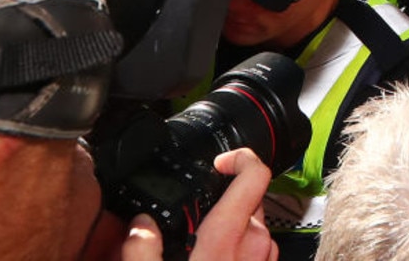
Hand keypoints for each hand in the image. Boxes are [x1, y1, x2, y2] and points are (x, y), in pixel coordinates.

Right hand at [120, 149, 275, 260]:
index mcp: (226, 239)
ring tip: (203, 242)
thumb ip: (142, 250)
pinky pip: (259, 245)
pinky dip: (240, 244)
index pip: (254, 175)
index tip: (219, 163)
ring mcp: (267, 258)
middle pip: (250, 197)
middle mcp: (256, 244)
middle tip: (197, 215)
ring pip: (255, 221)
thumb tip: (141, 226)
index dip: (239, 157)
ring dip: (233, 223)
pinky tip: (216, 258)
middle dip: (225, 198)